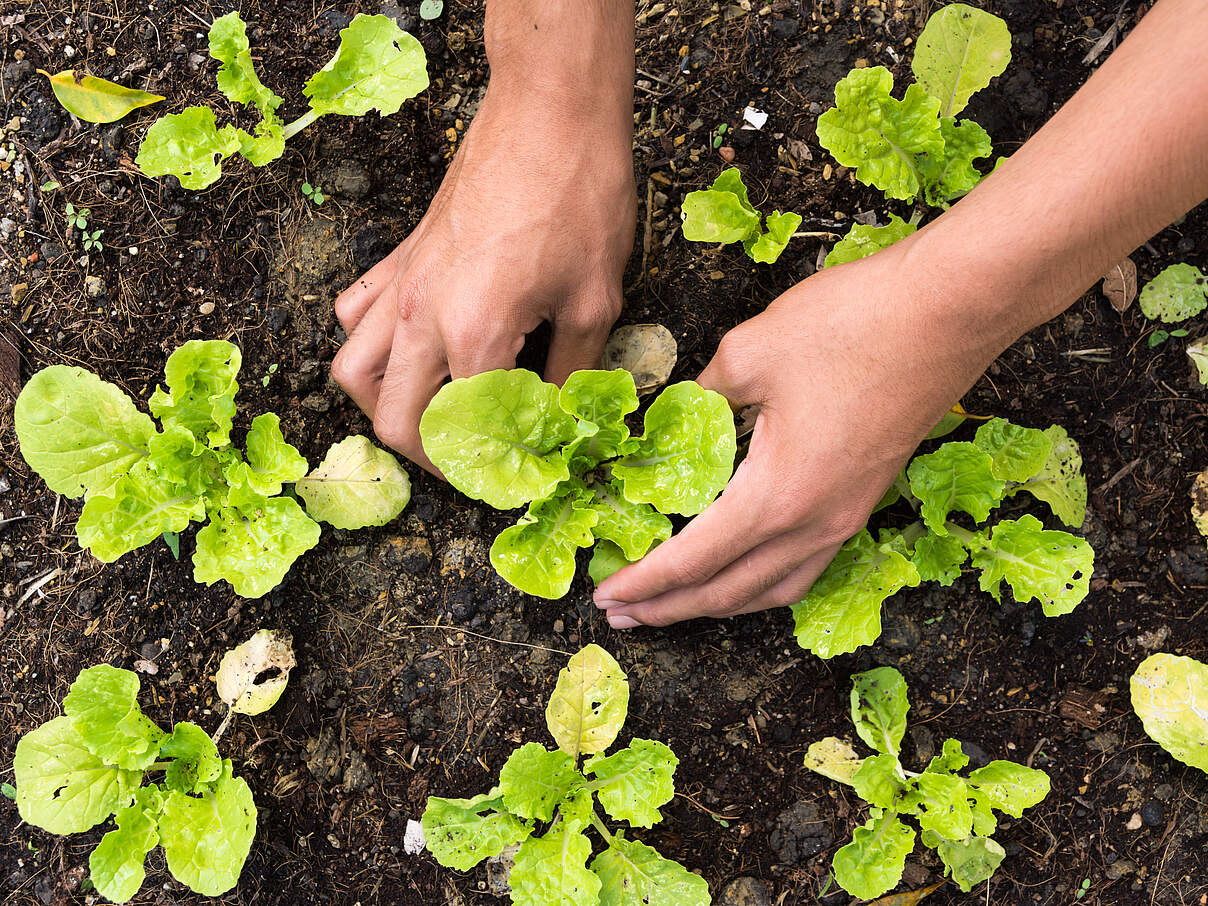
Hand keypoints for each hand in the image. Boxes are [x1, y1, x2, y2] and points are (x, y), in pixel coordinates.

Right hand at [332, 87, 635, 471]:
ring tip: (432, 416)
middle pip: (394, 420)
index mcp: (474, 334)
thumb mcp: (595, 300)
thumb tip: (561, 420)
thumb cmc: (579, 196)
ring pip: (353, 372)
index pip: (464, 432)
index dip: (494, 468)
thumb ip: (572, 373)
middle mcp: (422, 316)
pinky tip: (411, 350)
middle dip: (432, 458)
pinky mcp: (401, 256)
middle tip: (474, 462)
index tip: (521, 474)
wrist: (549, 112)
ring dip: (385, 408)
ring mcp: (403, 284)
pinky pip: (357, 314)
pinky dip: (370, 346)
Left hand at [593, 240, 1013, 627]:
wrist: (951, 309)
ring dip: (718, 603)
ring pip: (772, 589)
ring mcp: (847, 517)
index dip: (644, 583)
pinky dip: (762, 583)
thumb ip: (700, 397)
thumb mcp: (749, 352)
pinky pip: (804, 567)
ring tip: (674, 604)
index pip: (693, 560)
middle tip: (621, 613)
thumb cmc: (852, 324)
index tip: (605, 595)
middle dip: (670, 607)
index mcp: (777, 496)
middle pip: (729, 591)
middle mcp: (814, 524)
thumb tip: (673, 417)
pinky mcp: (865, 499)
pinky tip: (744, 570)